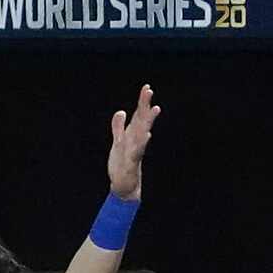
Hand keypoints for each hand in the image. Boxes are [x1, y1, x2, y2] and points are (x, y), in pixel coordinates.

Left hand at [105, 83, 157, 201]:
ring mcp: (135, 150)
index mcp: (132, 134)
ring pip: (142, 132)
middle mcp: (136, 140)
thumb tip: (121, 111)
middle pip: (141, 120)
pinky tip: (147, 135)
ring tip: (154, 108)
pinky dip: (142, 142)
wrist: (124, 185)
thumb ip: (119, 127)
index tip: (147, 87)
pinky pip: (138, 151)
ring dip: (148, 121)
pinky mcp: (132, 162)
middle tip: (149, 90)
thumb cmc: (122, 163)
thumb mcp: (118, 142)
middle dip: (145, 105)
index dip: (142, 102)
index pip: (138, 115)